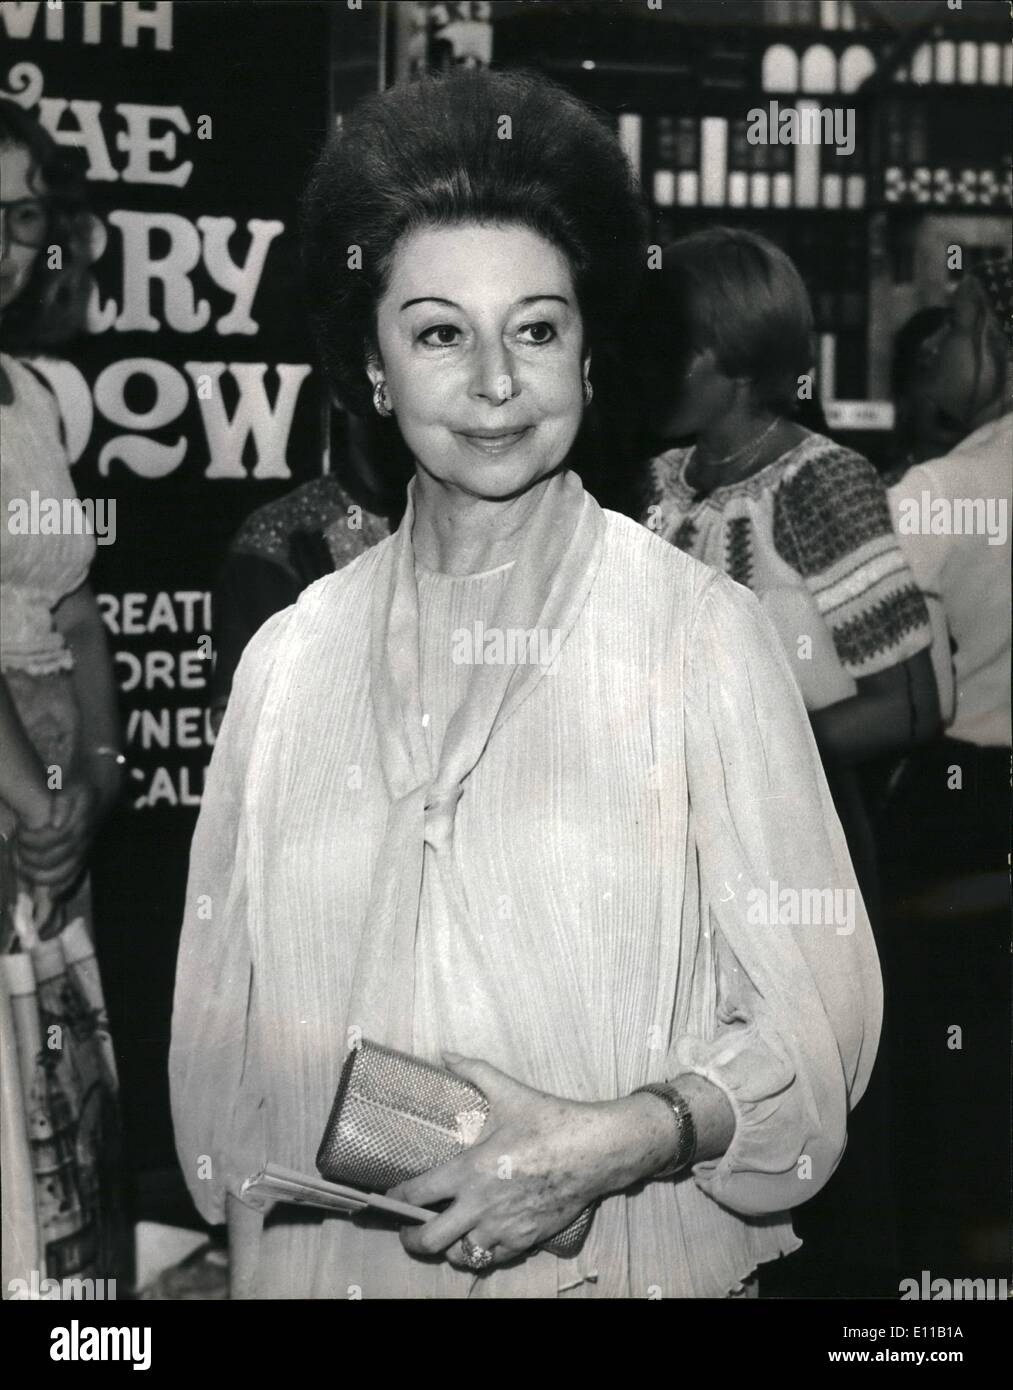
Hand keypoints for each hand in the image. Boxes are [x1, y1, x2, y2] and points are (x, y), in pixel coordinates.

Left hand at [15, 780, 100, 899]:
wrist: (101, 793)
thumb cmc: (81, 790)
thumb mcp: (73, 788)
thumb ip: (64, 803)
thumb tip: (56, 824)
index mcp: (77, 826)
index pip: (49, 841)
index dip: (31, 841)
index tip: (20, 831)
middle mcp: (81, 843)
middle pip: (50, 860)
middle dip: (28, 858)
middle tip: (17, 849)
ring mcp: (83, 852)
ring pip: (61, 874)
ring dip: (38, 876)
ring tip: (23, 868)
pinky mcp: (83, 858)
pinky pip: (73, 878)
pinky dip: (61, 888)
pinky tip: (50, 894)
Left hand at [389, 1054, 665, 1270]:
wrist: (595, 1151)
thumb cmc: (550, 1121)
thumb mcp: (509, 1092)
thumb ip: (473, 1071)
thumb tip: (445, 1053)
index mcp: (470, 1170)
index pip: (417, 1193)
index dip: (396, 1197)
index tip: (390, 1195)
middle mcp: (480, 1205)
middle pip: (429, 1240)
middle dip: (412, 1238)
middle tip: (409, 1228)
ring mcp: (503, 1227)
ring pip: (459, 1255)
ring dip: (447, 1247)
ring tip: (444, 1234)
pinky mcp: (525, 1239)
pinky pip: (491, 1259)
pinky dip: (479, 1252)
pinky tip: (478, 1239)